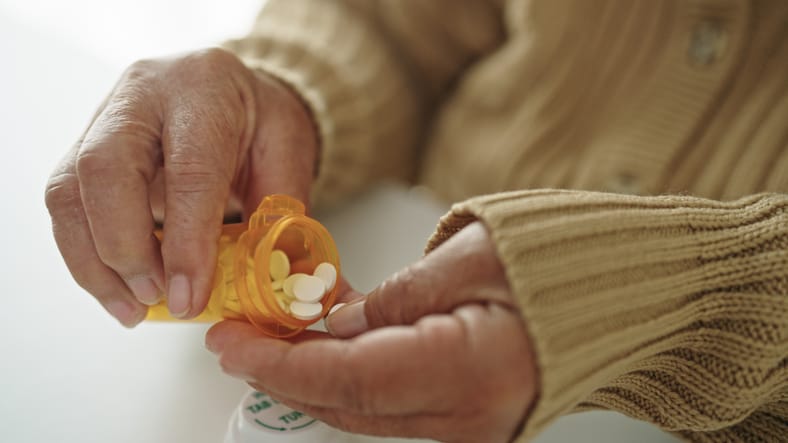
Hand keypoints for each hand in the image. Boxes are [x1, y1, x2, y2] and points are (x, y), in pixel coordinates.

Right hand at [45, 48, 317, 325]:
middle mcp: (142, 94)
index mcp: (204, 87)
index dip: (186, 240)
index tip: (189, 296)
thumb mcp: (289, 153)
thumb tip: (256, 278)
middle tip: (156, 297)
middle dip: (125, 248)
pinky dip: (85, 257)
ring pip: (70, 190)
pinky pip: (65, 206)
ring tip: (132, 309)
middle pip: (107, 169)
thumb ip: (277, 210)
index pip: (188, 168)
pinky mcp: (81, 149)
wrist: (230, 91)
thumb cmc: (260, 122)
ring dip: (95, 263)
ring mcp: (102, 119)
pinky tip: (116, 290)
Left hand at [206, 222, 538, 442]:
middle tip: (239, 338)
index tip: (233, 343)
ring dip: (313, 376)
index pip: (352, 379)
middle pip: (350, 405)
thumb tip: (337, 323)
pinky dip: (350, 377)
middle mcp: (469, 415)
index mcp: (471, 369)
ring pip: (366, 411)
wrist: (616, 296)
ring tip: (276, 336)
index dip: (282, 363)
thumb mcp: (469, 256)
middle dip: (283, 373)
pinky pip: (392, 404)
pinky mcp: (467, 417)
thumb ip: (395, 297)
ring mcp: (469, 424)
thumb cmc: (560, 264)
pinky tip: (328, 345)